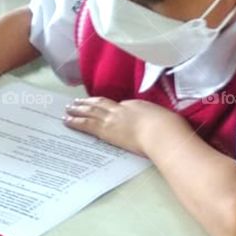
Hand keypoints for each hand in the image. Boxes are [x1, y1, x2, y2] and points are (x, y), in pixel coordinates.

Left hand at [63, 96, 186, 156]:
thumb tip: (156, 123)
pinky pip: (86, 124)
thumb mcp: (163, 119)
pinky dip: (75, 121)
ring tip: (68, 109)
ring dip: (78, 109)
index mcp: (136, 104)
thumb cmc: (167, 128)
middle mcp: (121, 109)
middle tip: (76, 102)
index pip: (119, 105)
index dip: (108, 105)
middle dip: (88, 103)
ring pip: (90, 112)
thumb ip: (154, 119)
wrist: (161, 133)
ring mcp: (112, 119)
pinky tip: (68, 120)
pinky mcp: (105, 131)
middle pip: (101, 104)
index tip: (102, 106)